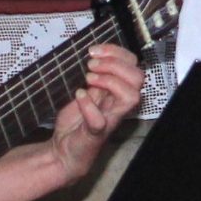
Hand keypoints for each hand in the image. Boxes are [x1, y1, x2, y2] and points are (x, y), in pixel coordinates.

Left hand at [46, 43, 144, 181]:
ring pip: (131, 97)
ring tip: (88, 79)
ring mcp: (109, 119)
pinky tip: (79, 96)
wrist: (62, 149)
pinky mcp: (95, 134)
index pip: (133, 65)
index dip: (116, 52)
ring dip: (109, 80)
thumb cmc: (76, 120)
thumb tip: (95, 54)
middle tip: (91, 65)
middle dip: (115, 64)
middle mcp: (118, 104)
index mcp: (117, 91)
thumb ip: (95, 76)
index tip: (94, 50)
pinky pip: (99, 121)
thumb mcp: (86, 91)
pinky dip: (88, 106)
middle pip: (138, 78)